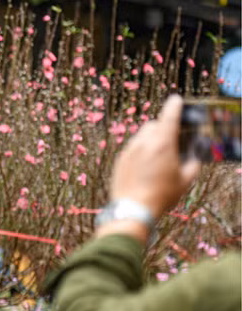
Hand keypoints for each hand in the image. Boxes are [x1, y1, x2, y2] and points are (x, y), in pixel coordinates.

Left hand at [108, 94, 201, 222]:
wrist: (132, 210)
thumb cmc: (162, 195)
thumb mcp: (186, 179)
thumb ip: (193, 162)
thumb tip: (192, 156)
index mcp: (163, 142)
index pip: (169, 114)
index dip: (174, 105)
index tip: (176, 100)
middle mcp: (143, 143)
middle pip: (153, 124)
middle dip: (162, 127)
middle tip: (170, 138)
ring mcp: (128, 151)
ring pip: (140, 136)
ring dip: (150, 139)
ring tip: (157, 155)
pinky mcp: (118, 161)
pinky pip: (131, 148)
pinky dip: (139, 150)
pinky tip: (144, 166)